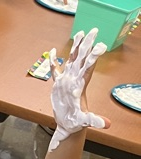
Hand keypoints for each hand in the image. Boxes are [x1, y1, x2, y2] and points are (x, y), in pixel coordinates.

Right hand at [48, 28, 107, 151]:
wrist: (69, 125)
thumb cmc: (76, 124)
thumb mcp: (84, 122)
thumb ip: (94, 120)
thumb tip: (106, 125)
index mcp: (81, 86)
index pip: (88, 68)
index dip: (93, 57)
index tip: (99, 46)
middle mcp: (75, 80)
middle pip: (82, 59)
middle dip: (86, 45)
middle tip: (91, 31)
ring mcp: (67, 81)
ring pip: (73, 60)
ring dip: (76, 47)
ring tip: (79, 33)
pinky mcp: (59, 85)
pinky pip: (57, 70)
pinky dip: (55, 61)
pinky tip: (54, 51)